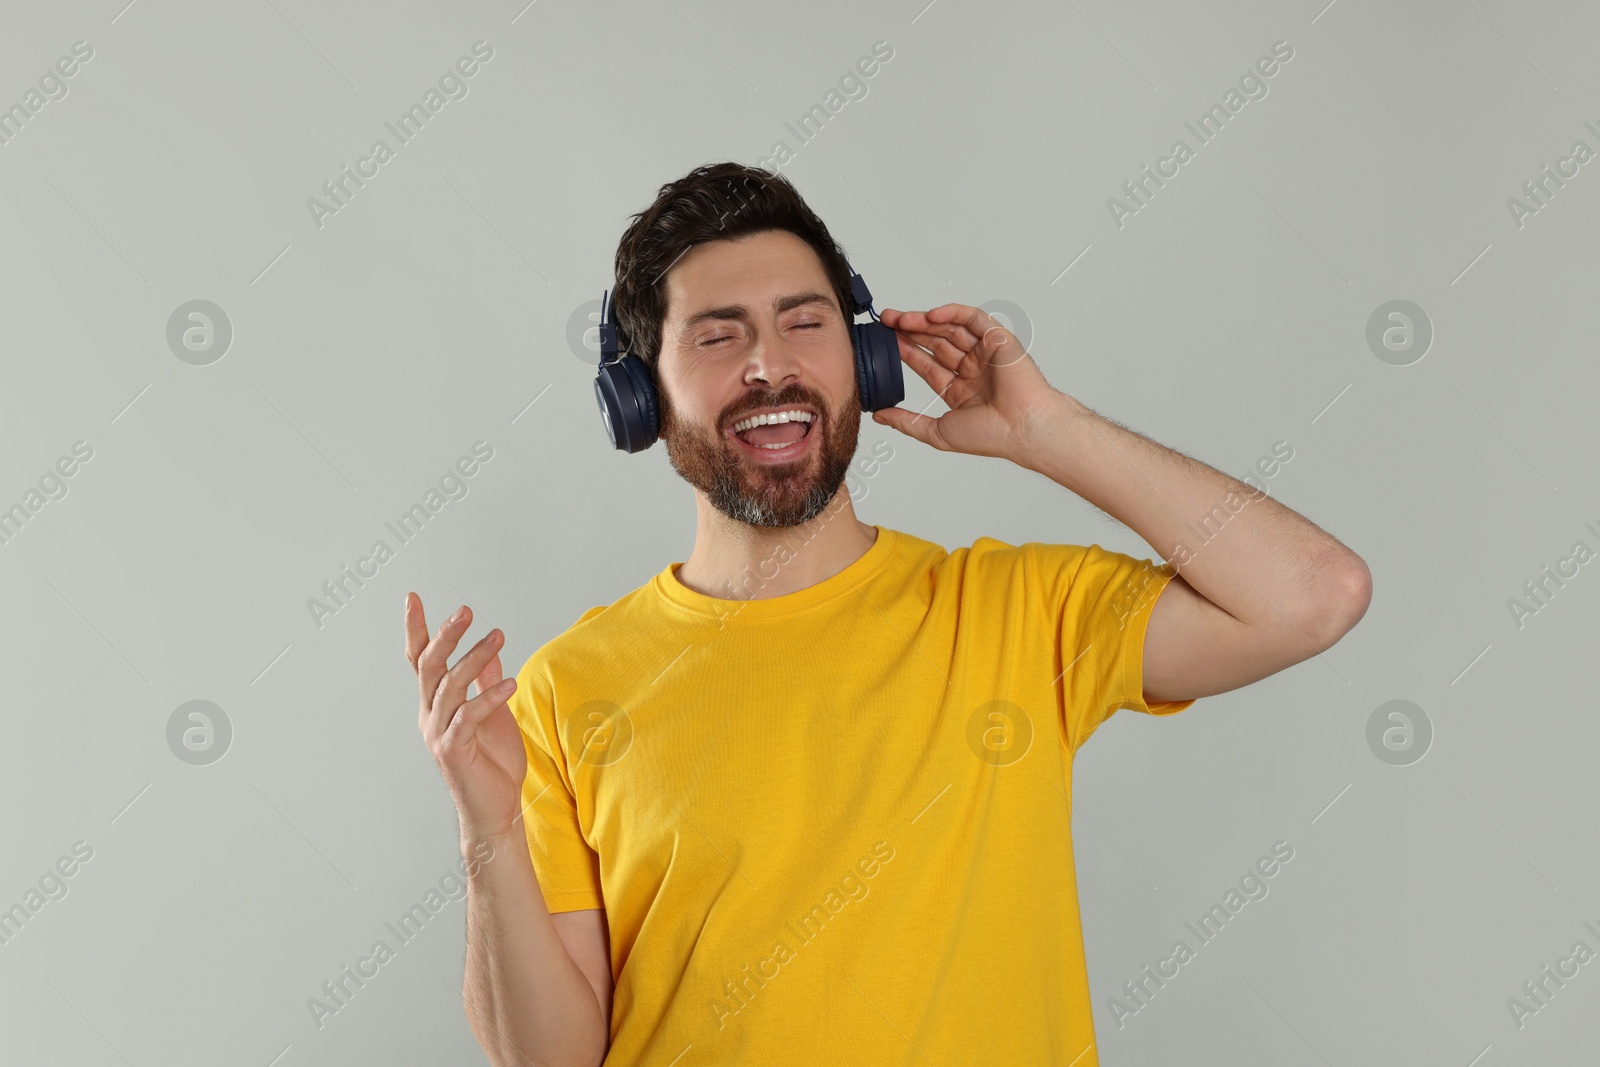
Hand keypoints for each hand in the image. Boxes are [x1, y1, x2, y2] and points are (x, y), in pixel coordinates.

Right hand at [405, 594, 526, 842]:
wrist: (497, 810)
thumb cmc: (493, 764)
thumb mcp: (495, 715)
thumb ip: (487, 684)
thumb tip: (491, 653)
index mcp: (437, 704)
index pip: (421, 660)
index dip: (416, 629)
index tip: (412, 597)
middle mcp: (431, 715)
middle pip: (429, 666)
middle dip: (445, 635)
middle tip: (465, 610)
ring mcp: (439, 733)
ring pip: (449, 686)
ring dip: (474, 658)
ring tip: (498, 636)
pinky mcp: (453, 751)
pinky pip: (468, 716)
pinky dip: (489, 697)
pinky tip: (510, 683)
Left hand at [874, 303, 1061, 460]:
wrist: (1022, 428)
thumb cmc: (991, 435)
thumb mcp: (936, 432)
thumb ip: (907, 422)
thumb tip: (880, 416)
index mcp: (960, 390)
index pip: (927, 364)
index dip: (906, 351)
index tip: (886, 342)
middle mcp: (973, 369)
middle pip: (936, 342)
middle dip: (910, 330)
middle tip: (887, 322)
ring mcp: (985, 353)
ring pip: (950, 329)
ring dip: (924, 321)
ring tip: (901, 319)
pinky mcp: (998, 339)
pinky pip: (973, 319)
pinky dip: (952, 313)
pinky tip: (931, 315)